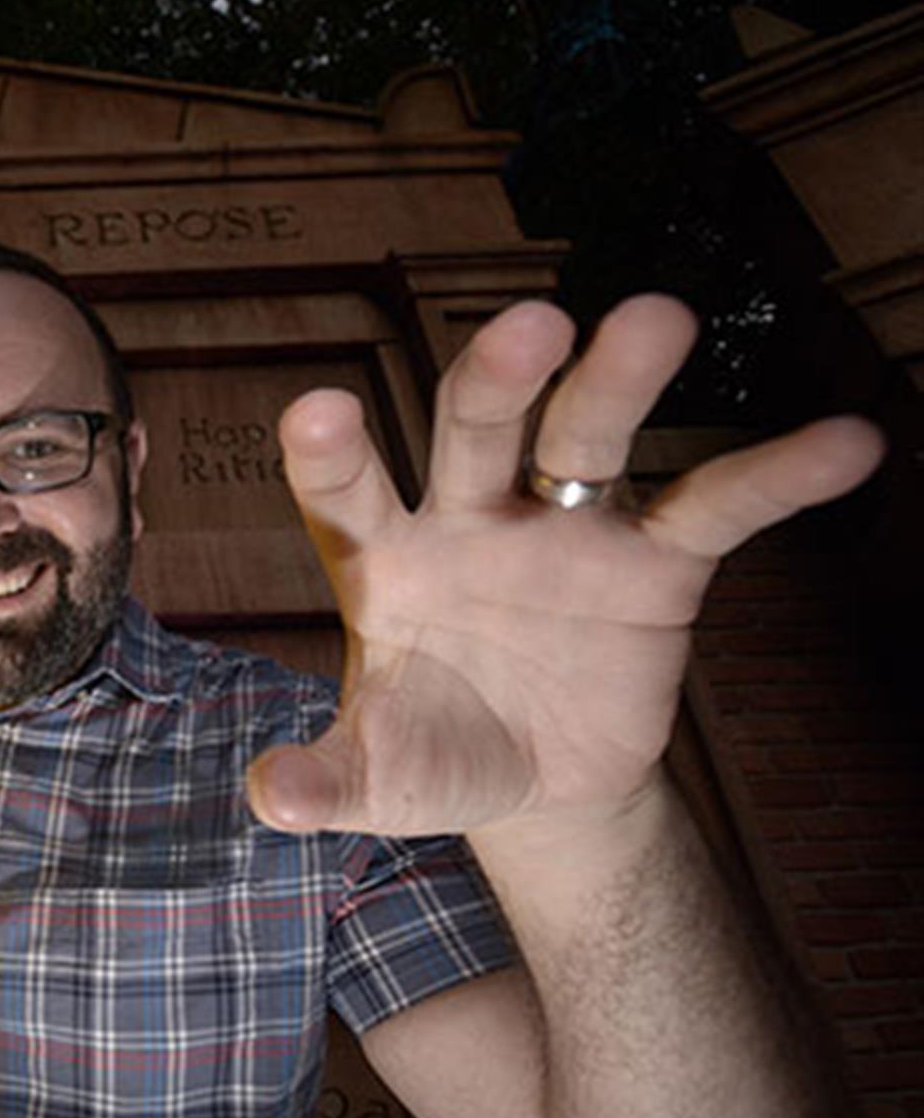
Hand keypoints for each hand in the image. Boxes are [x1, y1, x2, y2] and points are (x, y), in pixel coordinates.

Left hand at [246, 295, 882, 836]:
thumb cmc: (435, 754)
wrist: (535, 784)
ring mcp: (564, 531)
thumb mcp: (377, 777)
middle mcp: (469, 519)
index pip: (346, 491)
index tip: (322, 410)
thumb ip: (325, 780)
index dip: (331, 452)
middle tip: (531, 326)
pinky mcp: (653, 564)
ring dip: (618, 381)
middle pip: (474, 430)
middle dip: (499, 377)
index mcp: (383, 559)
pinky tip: (844, 442)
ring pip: (589, 438)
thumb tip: (273, 800)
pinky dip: (776, 475)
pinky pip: (716, 508)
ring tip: (655, 317)